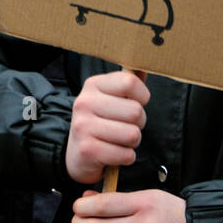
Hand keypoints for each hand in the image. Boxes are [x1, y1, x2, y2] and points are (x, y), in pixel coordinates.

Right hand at [65, 70, 148, 184]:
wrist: (77, 153)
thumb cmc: (102, 122)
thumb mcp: (111, 97)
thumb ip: (130, 82)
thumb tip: (145, 64)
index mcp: (93, 85)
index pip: (130, 82)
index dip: (142, 96)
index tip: (135, 103)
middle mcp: (85, 102)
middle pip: (135, 111)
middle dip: (139, 123)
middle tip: (126, 126)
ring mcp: (83, 126)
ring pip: (133, 135)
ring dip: (133, 142)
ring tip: (119, 140)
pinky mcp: (87, 150)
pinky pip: (126, 155)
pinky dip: (126, 157)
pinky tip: (114, 152)